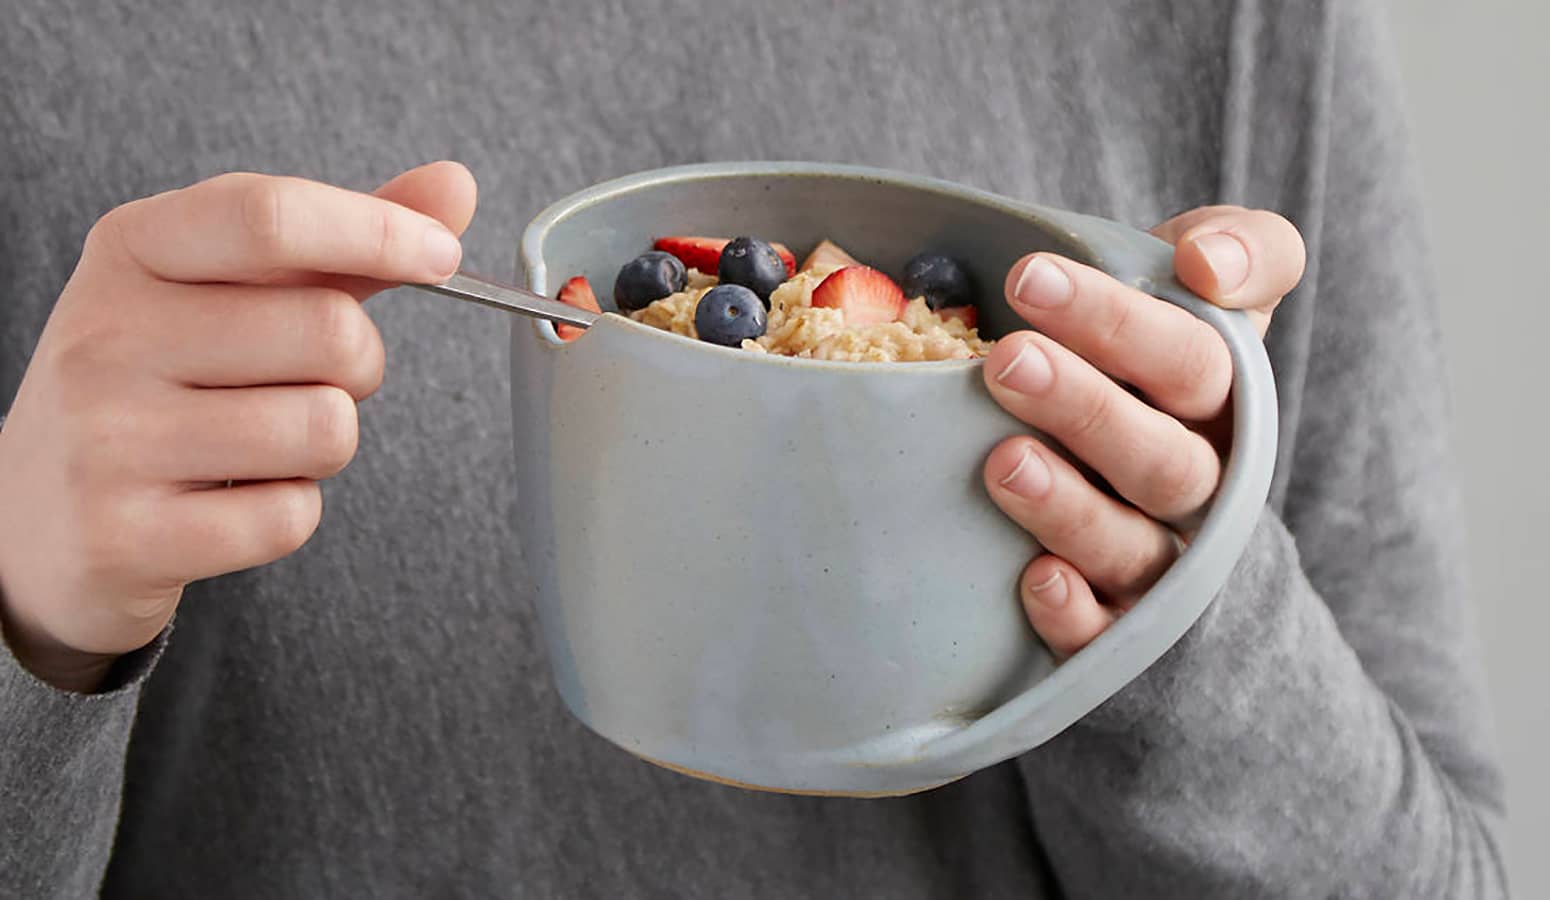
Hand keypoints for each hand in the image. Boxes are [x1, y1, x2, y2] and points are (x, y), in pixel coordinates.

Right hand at [0, 161, 477, 691]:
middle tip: (310, 382)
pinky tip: (232, 501)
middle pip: (330, 330)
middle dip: (359, 365)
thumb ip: (341, 244)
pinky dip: (290, 513)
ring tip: (261, 444)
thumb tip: (453, 187)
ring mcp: (107, 439)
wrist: (36, 523)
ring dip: (327, 445)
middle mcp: (107, 334)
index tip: (440, 254)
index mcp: (132, 250)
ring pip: (325, 428)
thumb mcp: (227, 295)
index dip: (379, 230)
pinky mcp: (125, 536)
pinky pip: (290, 518)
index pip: (270, 216)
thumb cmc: (157, 389)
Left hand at [983, 206, 1304, 658]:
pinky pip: (1103, 636)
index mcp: (1223, 403)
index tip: (1029, 278)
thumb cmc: (1152, 359)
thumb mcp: (1209, 286)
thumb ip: (1247, 250)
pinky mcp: (1117, 627)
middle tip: (1007, 362)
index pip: (1189, 361)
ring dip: (1070, 509)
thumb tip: (1208, 264)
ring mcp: (1159, 562)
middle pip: (1162, 460)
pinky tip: (1036, 580)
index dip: (1114, 322)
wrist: (1127, 446)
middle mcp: (1200, 486)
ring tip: (1003, 461)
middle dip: (1086, 410)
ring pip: (1130, 548)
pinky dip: (1075, 616)